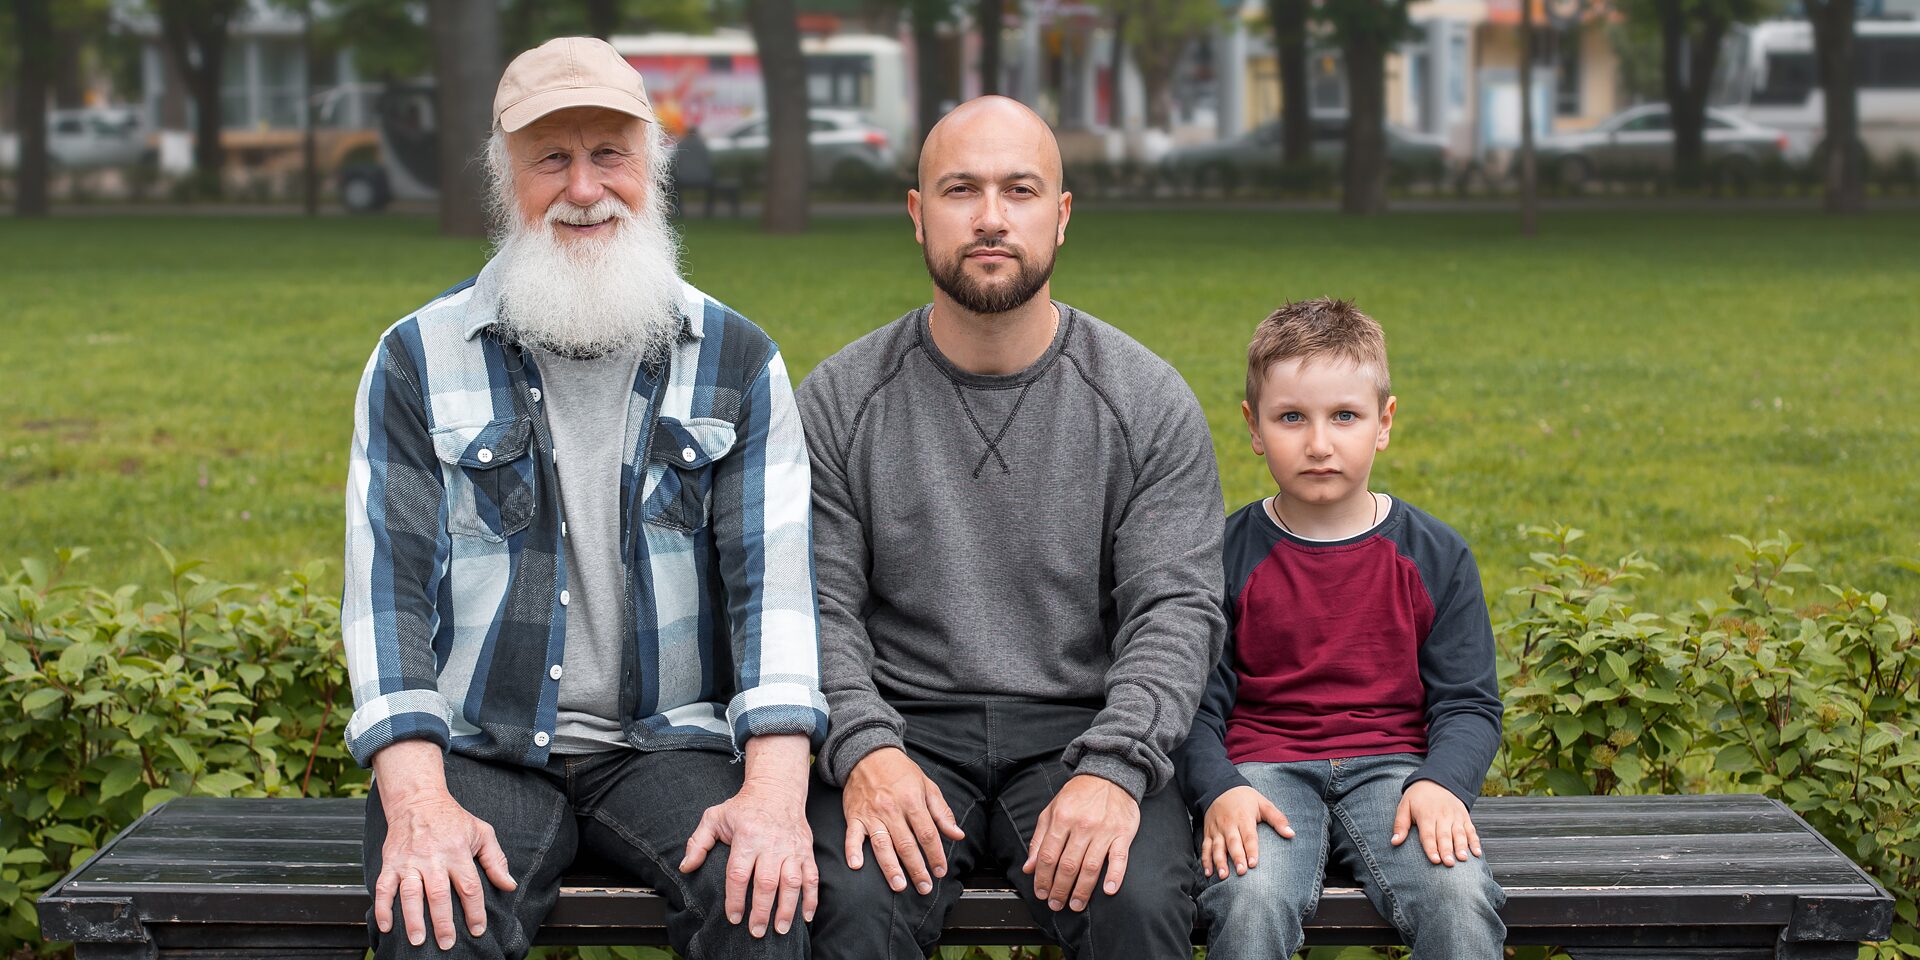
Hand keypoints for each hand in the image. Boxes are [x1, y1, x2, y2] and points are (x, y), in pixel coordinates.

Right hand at [372, 791, 517, 950]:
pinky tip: (386, 926)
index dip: (474, 911)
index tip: (477, 929)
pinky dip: (383, 908)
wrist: (418, 799)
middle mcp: (433, 858)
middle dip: (443, 922)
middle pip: (439, 894)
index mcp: (457, 852)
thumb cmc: (453, 819)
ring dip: (413, 919)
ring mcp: (409, 861)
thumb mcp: (482, 832)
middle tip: (447, 943)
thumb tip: (509, 885)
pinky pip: (383, 887)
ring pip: (410, 893)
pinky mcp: (391, 862)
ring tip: (418, 940)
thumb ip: (496, 860)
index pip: (469, 887)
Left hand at [680, 778, 818, 936]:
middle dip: (761, 911)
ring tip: (780, 929)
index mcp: (747, 836)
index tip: (733, 918)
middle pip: (766, 883)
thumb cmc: (743, 806)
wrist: (777, 788)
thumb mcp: (714, 817)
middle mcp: (771, 844)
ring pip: (792, 882)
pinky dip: (811, 897)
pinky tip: (806, 916)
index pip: (739, 874)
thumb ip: (698, 842)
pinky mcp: (806, 850)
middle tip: (756, 932)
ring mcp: (791, 848)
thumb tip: (685, 867)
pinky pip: (812, 876)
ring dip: (787, 908)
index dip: (735, 899)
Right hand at [841, 747, 965, 894]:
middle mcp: (892, 809)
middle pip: (906, 844)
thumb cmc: (901, 772)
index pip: (927, 834)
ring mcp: (871, 814)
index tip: (940, 871)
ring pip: (881, 844)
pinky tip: (856, 866)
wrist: (869, 754)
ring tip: (898, 885)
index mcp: (913, 801)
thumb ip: (942, 813)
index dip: (936, 855)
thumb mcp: (927, 786)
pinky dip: (853, 850)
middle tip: (924, 887)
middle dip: (917, 868)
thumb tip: (957, 835)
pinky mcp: (854, 816)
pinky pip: (852, 835)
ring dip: (890, 867)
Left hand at [1022, 774, 1138, 911]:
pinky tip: (1108, 890)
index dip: (1042, 878)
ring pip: (1091, 866)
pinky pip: (1119, 858)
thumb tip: (1029, 867)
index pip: (1048, 855)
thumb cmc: (1079, 795)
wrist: (1109, 775)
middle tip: (1056, 904)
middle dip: (1059, 889)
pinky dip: (1115, 875)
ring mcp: (1104, 830)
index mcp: (1062, 818)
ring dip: (1082, 890)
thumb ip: (1039, 839)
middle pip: (1068, 865)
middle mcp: (1082, 825)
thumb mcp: (1052, 811)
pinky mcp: (1123, 834)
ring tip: (1076, 905)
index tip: (1041, 893)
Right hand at [1201, 785, 1294, 878]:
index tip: (1254, 863)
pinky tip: (1208, 873)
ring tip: (1223, 876)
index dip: (1251, 849)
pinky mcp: (1208, 833)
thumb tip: (1291, 833)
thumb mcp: (1263, 804)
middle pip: (1232, 842)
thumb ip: (1277, 819)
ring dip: (1219, 862)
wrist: (1220, 787)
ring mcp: (1216, 829)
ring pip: (1217, 847)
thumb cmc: (1246, 799)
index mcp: (1243, 817)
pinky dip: (1205, 860)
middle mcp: (1228, 824)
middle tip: (1241, 872)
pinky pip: (1205, 848)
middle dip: (1236, 857)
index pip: (1248, 836)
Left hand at [1391, 780, 1481, 866]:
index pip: (1428, 834)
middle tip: (1449, 864)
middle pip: (1445, 836)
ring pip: (1459, 833)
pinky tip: (1477, 853)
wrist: (1436, 780)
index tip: (1435, 860)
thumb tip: (1394, 842)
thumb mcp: (1404, 806)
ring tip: (1463, 859)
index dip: (1431, 848)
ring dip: (1462, 847)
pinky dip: (1475, 841)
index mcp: (1426, 815)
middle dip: (1447, 850)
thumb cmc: (1417, 797)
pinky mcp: (1464, 817)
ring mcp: (1455, 816)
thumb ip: (1400, 825)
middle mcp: (1442, 816)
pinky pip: (1471, 830)